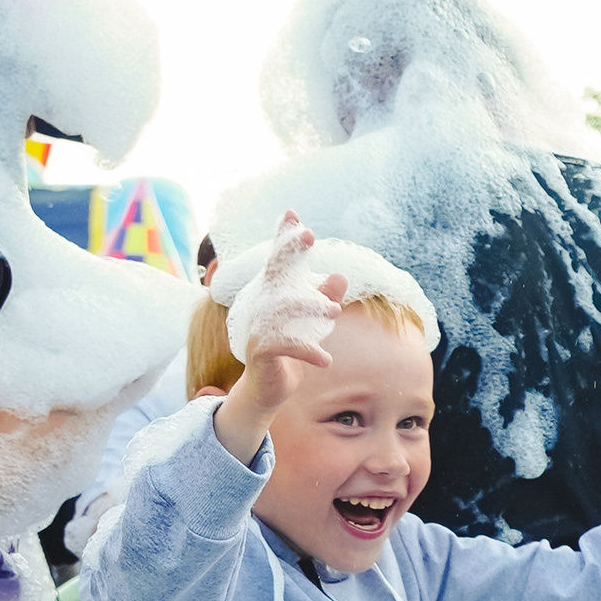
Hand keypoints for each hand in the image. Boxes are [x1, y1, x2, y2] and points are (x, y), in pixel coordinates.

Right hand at [215, 214, 348, 457]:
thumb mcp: (313, 320)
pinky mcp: (261, 352)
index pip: (278, 260)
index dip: (284, 237)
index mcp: (274, 293)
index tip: (292, 213)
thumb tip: (342, 275)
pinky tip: (326, 360)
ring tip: (336, 313)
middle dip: (290, 251)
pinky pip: (284, 346)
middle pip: (275, 271)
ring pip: (283, 309)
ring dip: (310, 307)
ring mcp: (258, 327)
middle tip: (309, 235)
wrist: (269, 387)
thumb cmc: (291, 346)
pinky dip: (307, 352)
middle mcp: (261, 304)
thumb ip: (325, 297)